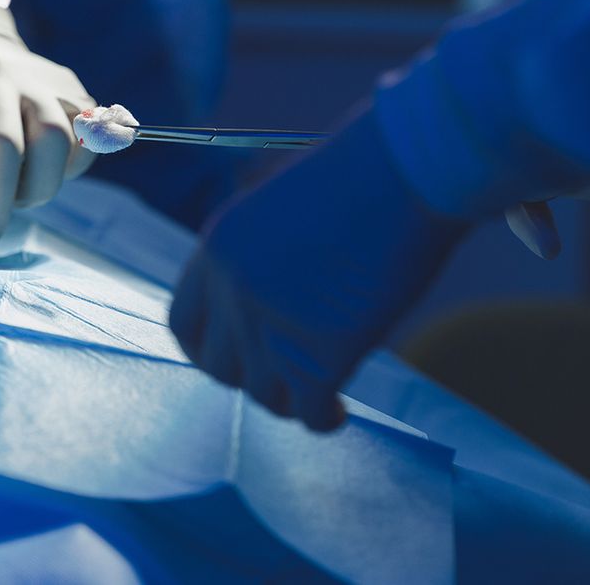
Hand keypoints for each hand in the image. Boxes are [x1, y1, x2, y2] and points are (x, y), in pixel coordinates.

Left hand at [169, 108, 465, 431]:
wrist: (405, 170)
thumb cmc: (363, 176)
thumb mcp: (285, 210)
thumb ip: (263, 260)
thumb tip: (274, 307)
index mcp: (218, 249)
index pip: (185, 323)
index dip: (207, 349)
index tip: (233, 360)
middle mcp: (231, 291)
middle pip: (219, 368)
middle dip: (250, 378)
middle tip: (283, 379)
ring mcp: (271, 325)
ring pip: (261, 396)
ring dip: (288, 400)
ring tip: (319, 396)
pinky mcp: (319, 354)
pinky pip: (307, 413)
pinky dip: (322, 420)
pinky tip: (338, 413)